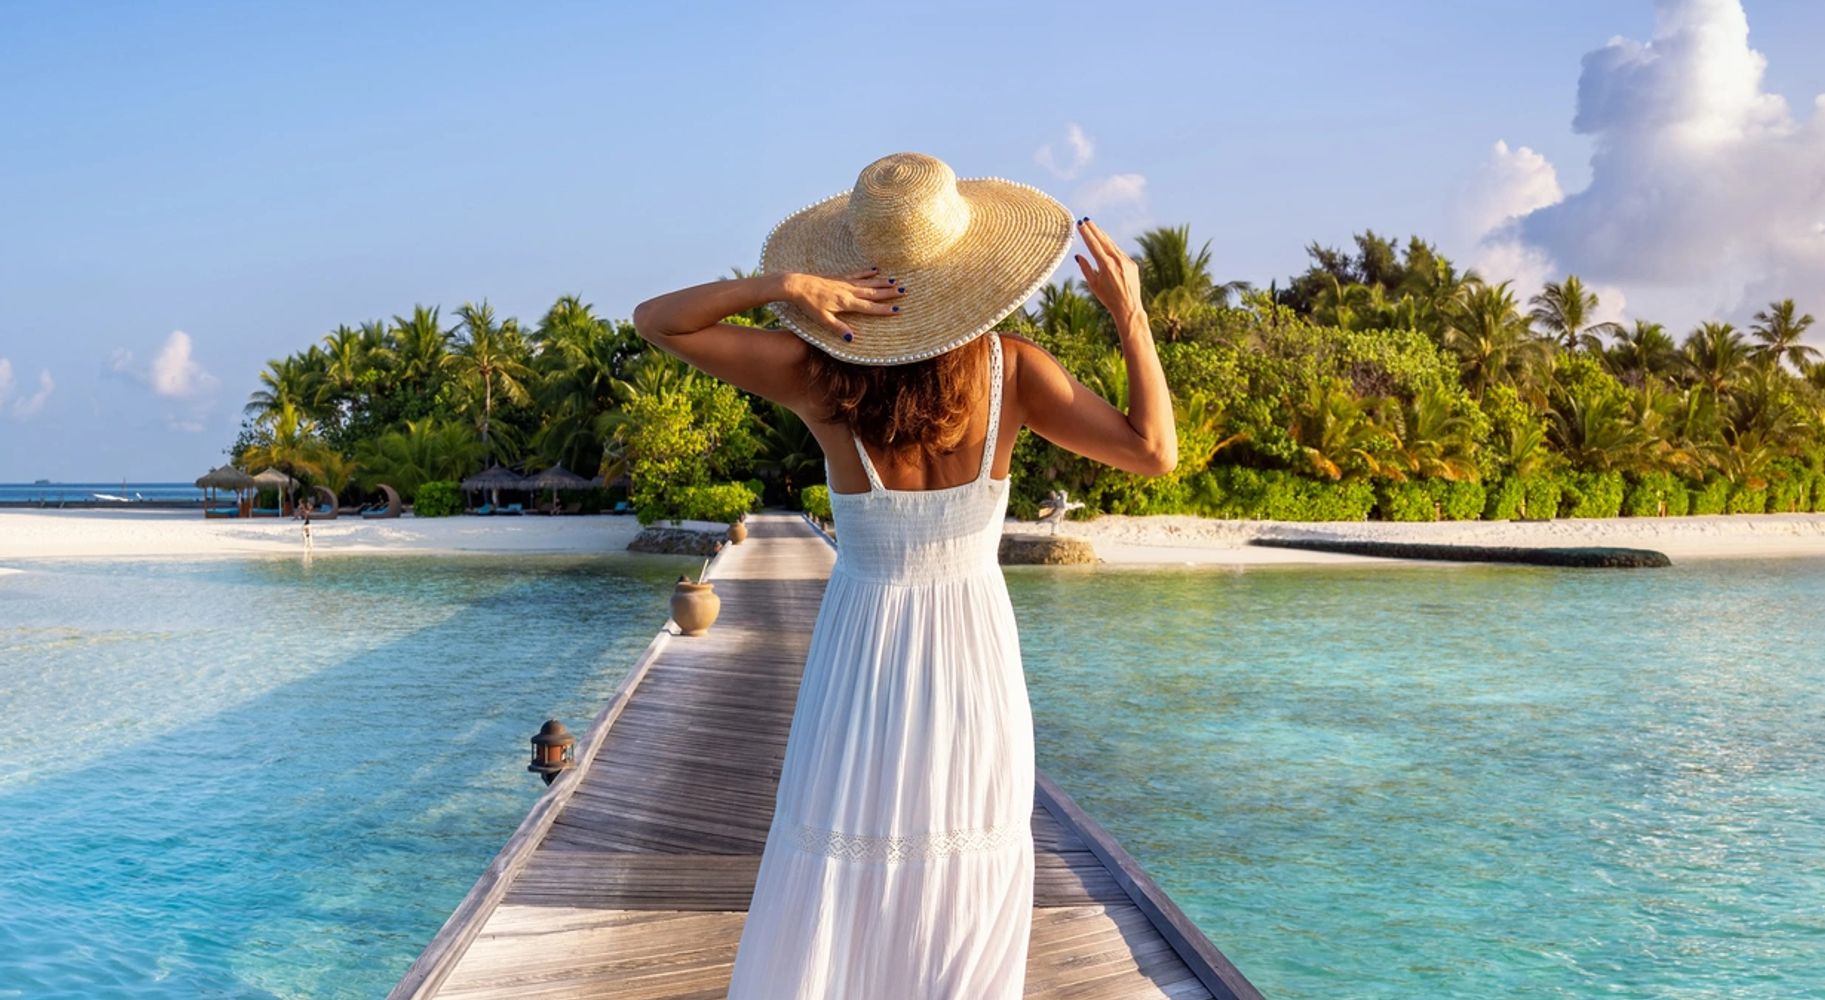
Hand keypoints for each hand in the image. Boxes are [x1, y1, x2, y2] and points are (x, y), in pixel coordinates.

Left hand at [781, 269, 905, 337]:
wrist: (797, 285)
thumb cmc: (808, 304)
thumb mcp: (822, 319)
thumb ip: (838, 328)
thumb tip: (851, 338)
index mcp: (846, 303)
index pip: (869, 307)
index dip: (884, 309)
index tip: (898, 309)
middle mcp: (849, 291)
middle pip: (873, 293)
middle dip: (889, 293)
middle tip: (904, 291)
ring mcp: (845, 282)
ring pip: (868, 282)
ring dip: (882, 282)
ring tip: (895, 281)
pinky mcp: (839, 277)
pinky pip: (857, 274)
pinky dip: (867, 272)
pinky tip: (875, 269)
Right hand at [1073, 219, 1145, 329]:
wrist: (1129, 307)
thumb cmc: (1108, 298)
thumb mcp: (1093, 284)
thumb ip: (1085, 268)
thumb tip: (1078, 255)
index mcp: (1105, 265)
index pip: (1093, 244)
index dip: (1086, 233)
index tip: (1080, 224)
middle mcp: (1117, 260)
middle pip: (1103, 240)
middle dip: (1094, 230)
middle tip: (1086, 220)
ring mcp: (1126, 261)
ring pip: (1112, 245)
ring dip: (1103, 236)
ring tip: (1095, 228)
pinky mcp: (1132, 264)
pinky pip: (1119, 252)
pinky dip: (1111, 247)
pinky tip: (1106, 243)